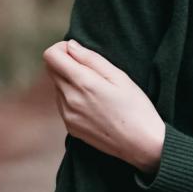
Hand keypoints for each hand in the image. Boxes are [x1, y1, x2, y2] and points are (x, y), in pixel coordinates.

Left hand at [41, 38, 165, 172]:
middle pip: (51, 70)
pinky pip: (62, 104)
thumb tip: (70, 46)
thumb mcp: (119, 76)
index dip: (62, 48)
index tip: (78, 53)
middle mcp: (69, 99)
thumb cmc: (136, 108)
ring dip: (70, 82)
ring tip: (96, 90)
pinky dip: (73, 98)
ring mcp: (67, 115)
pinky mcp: (70, 127)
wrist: (141, 144)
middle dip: (66, 63)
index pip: (51, 56)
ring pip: (57, 87)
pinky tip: (94, 105)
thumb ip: (91, 58)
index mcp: (82, 83)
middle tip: (91, 70)